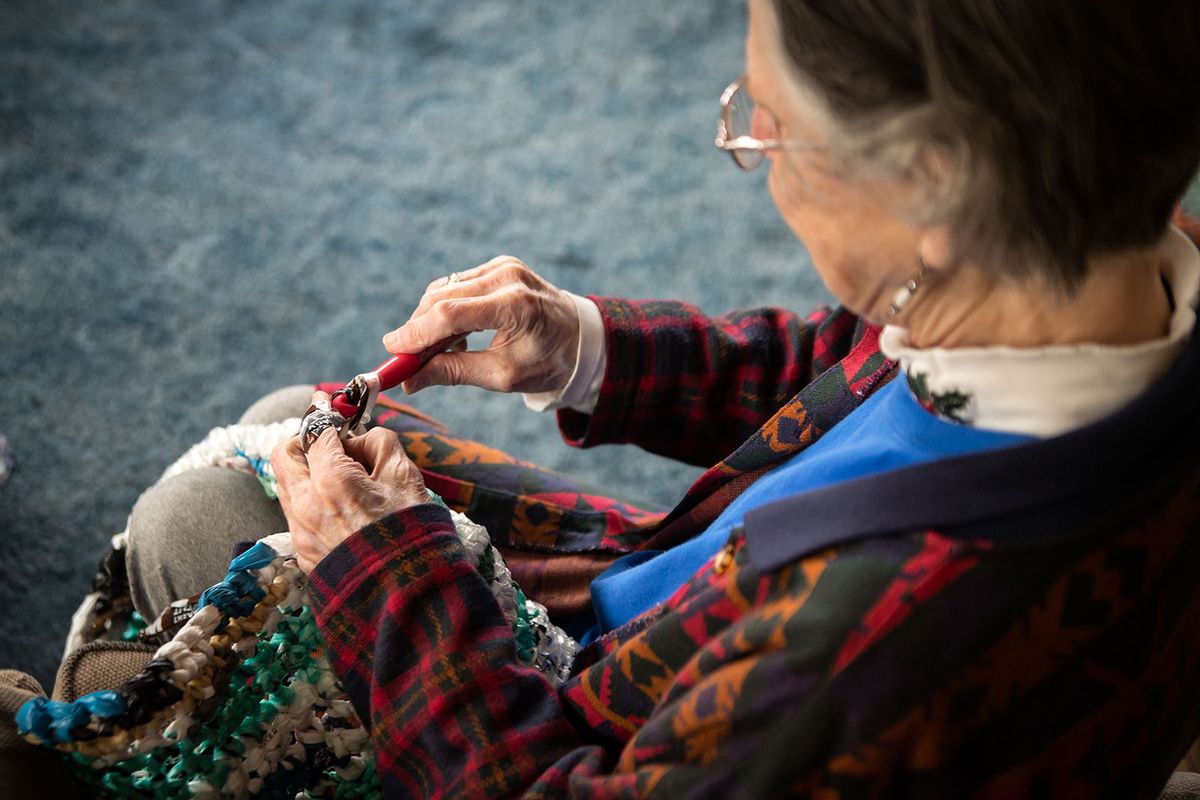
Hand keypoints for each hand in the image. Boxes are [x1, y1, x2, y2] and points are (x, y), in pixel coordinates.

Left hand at [271, 394, 429, 571]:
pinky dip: (314, 503)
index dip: (328, 416)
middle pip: (284, 454)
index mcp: (332, 480)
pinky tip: (345, 512)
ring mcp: (301, 533)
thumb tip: (360, 440)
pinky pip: (299, 516)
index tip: (334, 408)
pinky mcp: (305, 555)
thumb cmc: (413, 533)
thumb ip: (379, 444)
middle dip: (304, 441)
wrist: (408, 596)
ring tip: (343, 481)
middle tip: (331, 445)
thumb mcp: (407, 477)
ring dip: (308, 474)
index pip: (316, 431)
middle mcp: (306, 505)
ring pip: (288, 487)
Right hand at [382, 256, 578, 394]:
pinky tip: (454, 337)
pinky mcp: (500, 265)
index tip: (392, 350)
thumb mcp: (504, 376)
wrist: (581, 339)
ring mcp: (504, 266)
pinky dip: (447, 310)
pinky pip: (458, 285)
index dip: (416, 333)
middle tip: (404, 360)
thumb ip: (455, 372)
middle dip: (417, 329)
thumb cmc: (547, 362)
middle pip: (441, 297)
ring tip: (434, 353)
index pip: (450, 314)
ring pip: (445, 289)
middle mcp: (508, 276)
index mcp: (515, 305)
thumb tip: (409, 381)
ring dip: (430, 320)